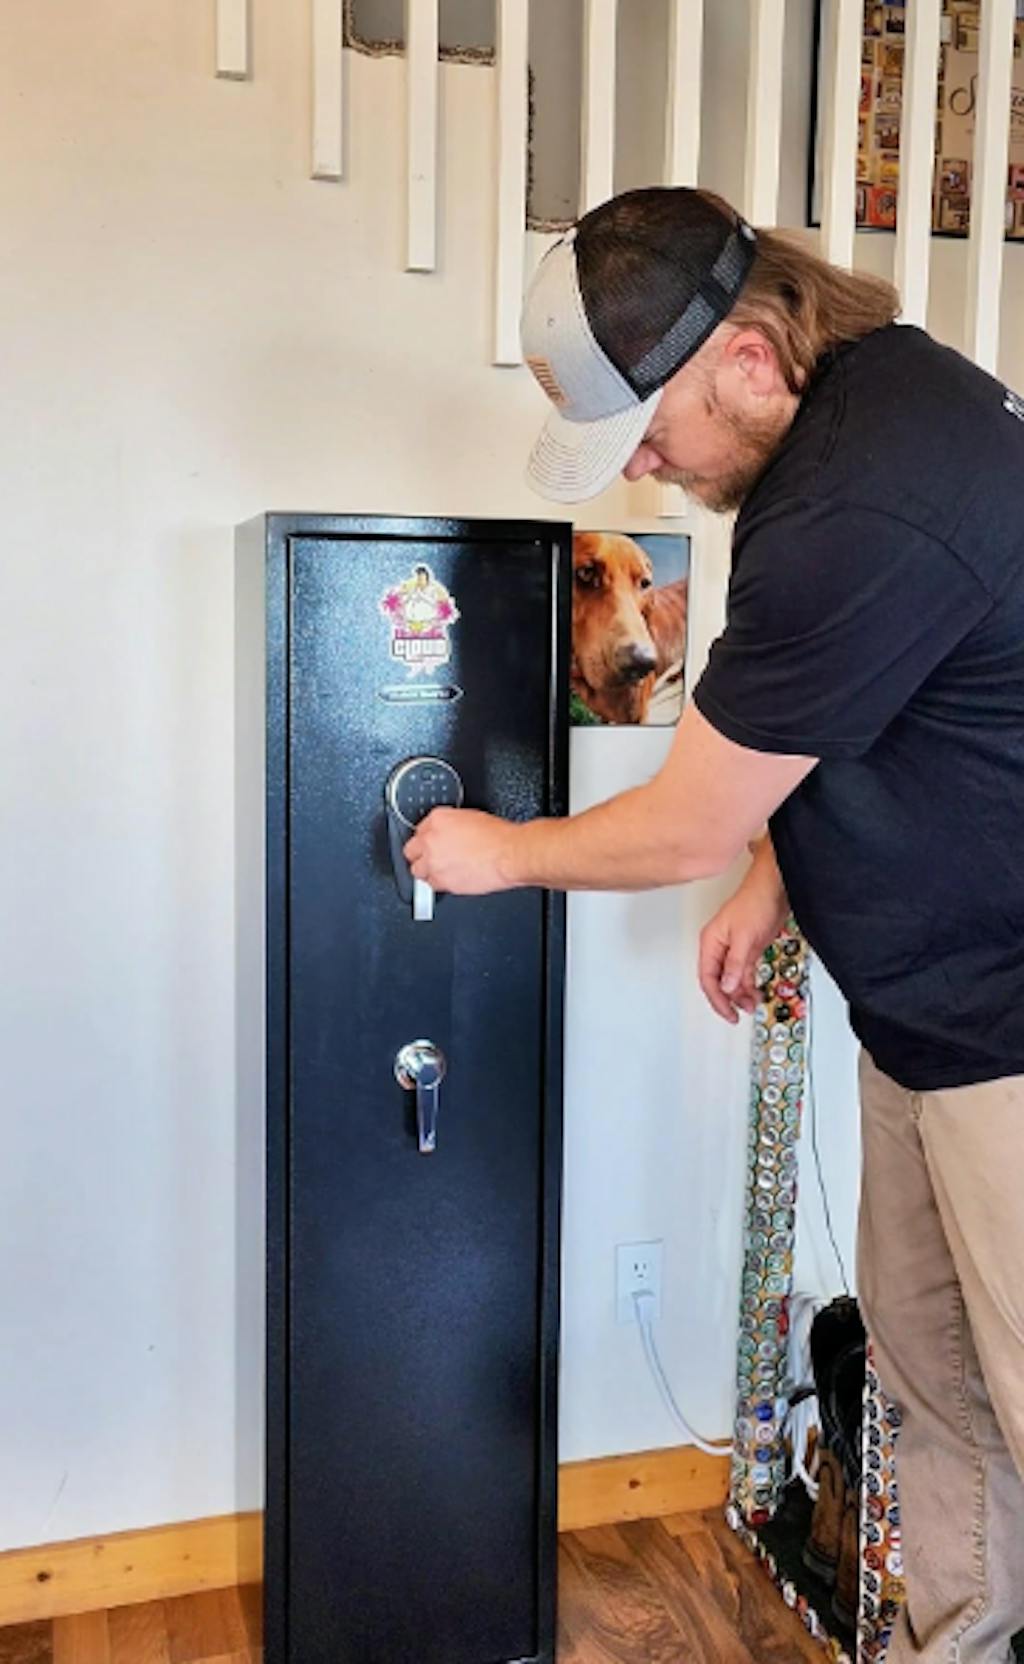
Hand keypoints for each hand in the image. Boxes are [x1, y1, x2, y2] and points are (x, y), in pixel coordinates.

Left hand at [404, 808, 518, 896]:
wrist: (509, 855)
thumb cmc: (499, 837)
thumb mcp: (472, 818)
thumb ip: (452, 825)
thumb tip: (449, 835)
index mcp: (438, 820)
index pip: (420, 829)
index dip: (429, 837)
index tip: (434, 842)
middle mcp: (431, 840)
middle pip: (411, 850)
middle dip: (420, 854)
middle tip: (430, 856)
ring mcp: (434, 862)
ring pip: (417, 870)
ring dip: (426, 870)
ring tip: (439, 870)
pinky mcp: (442, 881)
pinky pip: (431, 885)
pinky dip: (439, 883)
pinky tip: (450, 878)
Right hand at [698, 857, 788, 1023]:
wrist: (774, 889)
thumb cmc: (755, 902)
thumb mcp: (744, 937)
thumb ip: (735, 964)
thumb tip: (728, 986)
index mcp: (710, 943)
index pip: (708, 978)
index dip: (717, 998)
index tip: (727, 1013)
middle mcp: (719, 947)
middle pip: (717, 981)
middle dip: (727, 999)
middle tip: (736, 1015)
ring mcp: (733, 949)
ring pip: (731, 979)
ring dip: (739, 994)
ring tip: (750, 1005)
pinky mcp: (748, 949)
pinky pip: (743, 973)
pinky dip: (748, 985)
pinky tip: (754, 994)